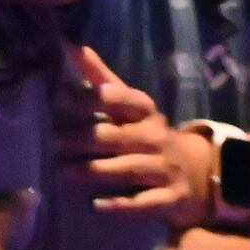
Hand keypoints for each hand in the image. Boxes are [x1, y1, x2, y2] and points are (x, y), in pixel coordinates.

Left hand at [54, 46, 208, 230]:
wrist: (198, 174)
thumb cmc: (149, 136)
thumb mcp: (130, 107)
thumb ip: (100, 79)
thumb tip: (68, 44)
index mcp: (145, 111)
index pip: (121, 98)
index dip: (92, 97)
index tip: (60, 100)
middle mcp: (156, 137)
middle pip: (116, 136)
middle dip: (82, 139)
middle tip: (52, 143)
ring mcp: (165, 169)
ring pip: (127, 169)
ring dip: (93, 170)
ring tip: (63, 171)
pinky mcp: (170, 199)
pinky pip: (144, 203)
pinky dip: (121, 205)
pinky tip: (96, 205)